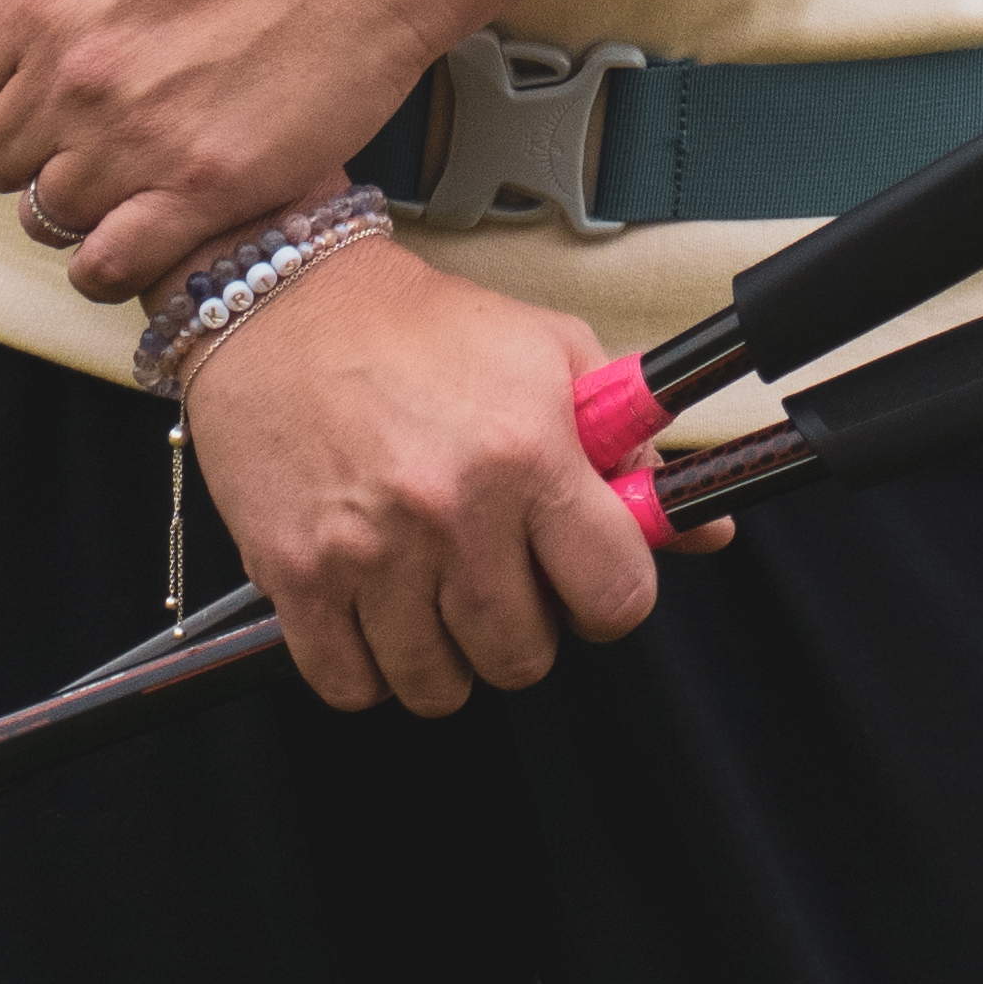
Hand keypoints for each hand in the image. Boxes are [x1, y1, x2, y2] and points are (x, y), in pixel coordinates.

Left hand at [0, 0, 515, 304]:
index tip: (24, 87)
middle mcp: (78, 76)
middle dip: (21, 148)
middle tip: (73, 132)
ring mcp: (140, 138)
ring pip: (45, 213)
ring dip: (70, 200)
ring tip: (116, 173)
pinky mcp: (208, 188)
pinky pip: (108, 265)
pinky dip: (103, 263)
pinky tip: (129, 233)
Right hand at [180, 244, 675, 712]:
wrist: (279, 299)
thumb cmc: (416, 328)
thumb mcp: (549, 354)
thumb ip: (633, 445)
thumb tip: (703, 530)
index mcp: (526, 452)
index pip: (616, 596)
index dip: (608, 599)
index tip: (583, 583)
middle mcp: (450, 509)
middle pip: (523, 657)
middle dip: (521, 630)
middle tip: (496, 581)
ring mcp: (367, 550)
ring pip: (437, 684)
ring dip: (443, 656)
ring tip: (430, 597)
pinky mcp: (294, 573)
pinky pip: (350, 684)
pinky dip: (366, 670)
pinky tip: (372, 616)